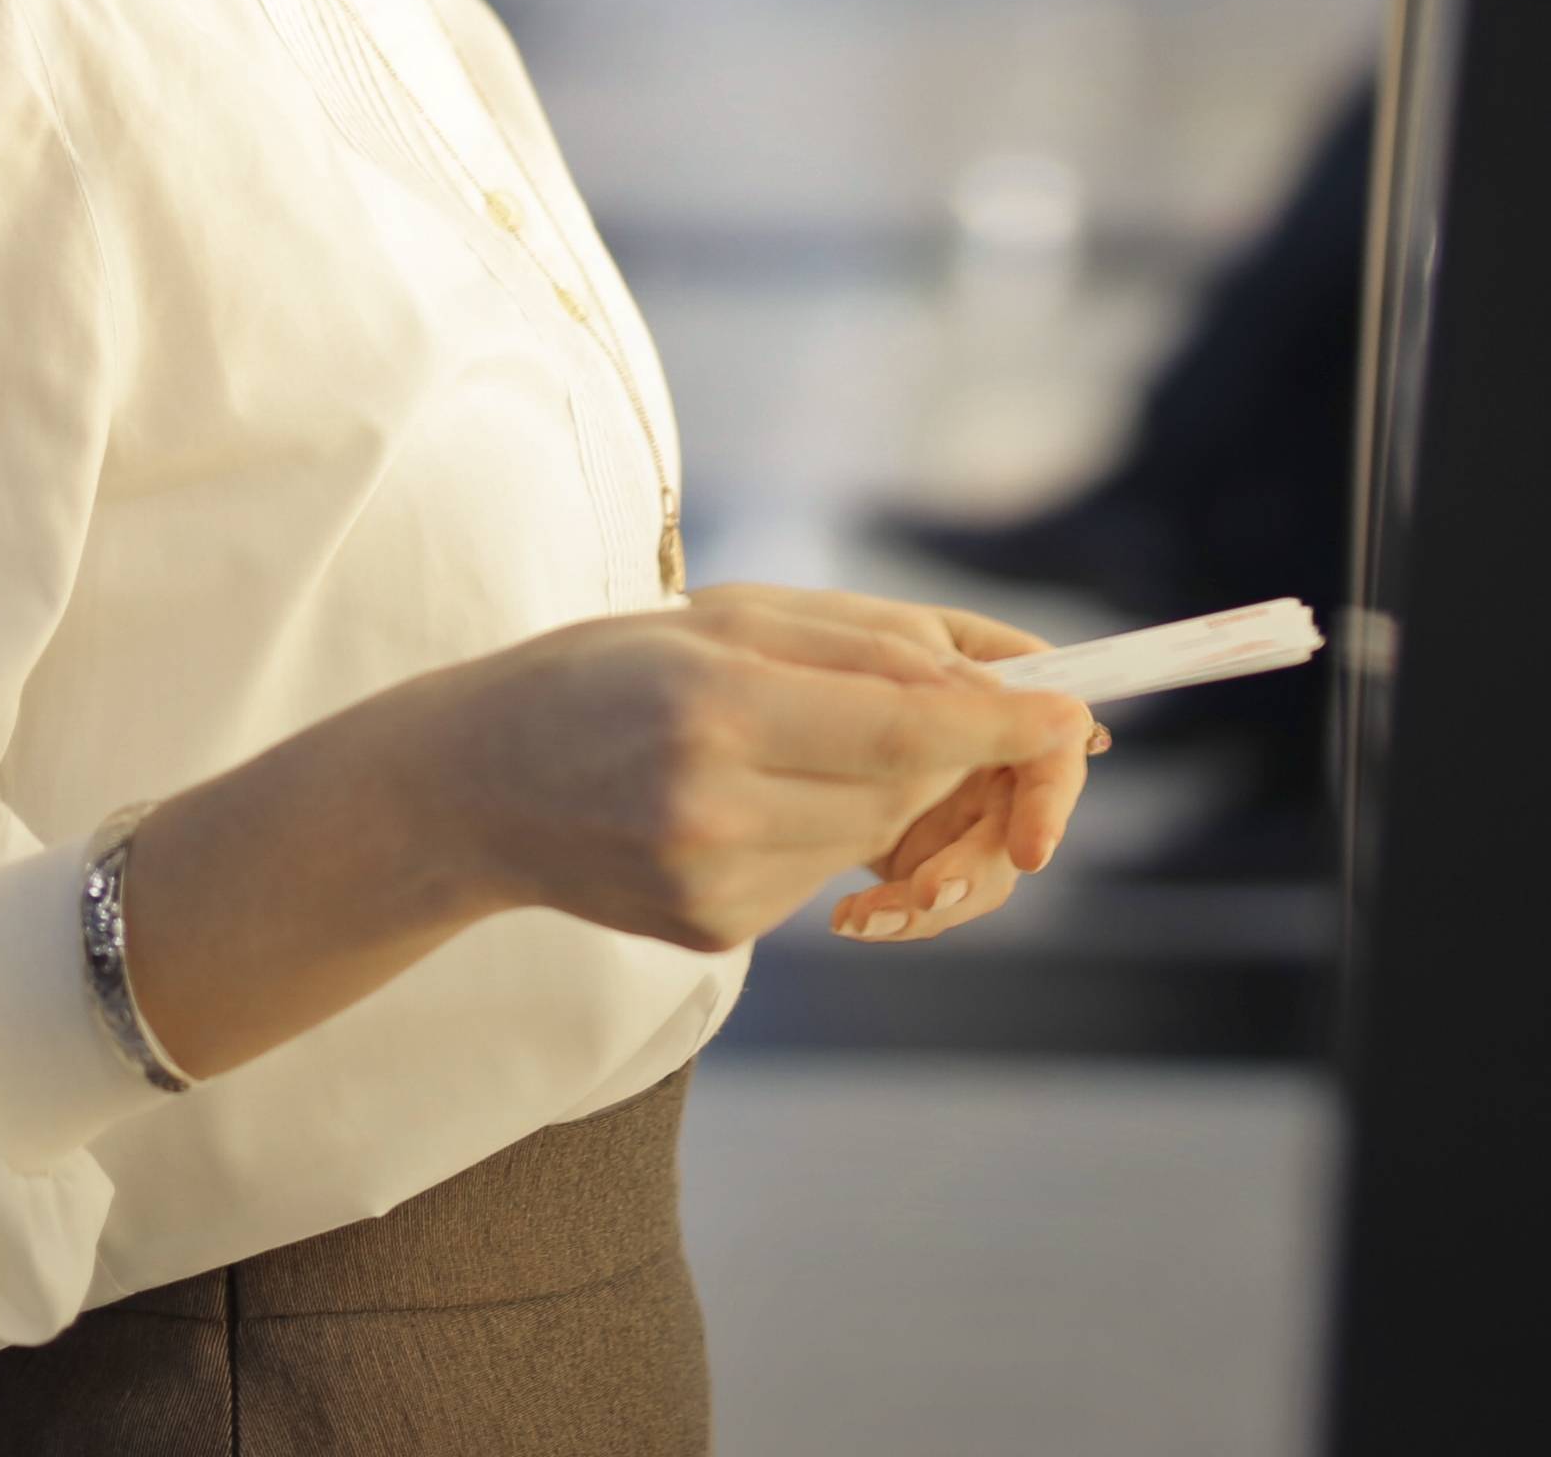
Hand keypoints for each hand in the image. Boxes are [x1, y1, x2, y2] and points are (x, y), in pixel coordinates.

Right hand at [433, 586, 1097, 955]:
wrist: (475, 782)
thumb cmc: (606, 671)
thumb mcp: (727, 617)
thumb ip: (870, 648)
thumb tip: (1008, 690)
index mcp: (716, 706)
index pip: (906, 730)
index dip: (1004, 727)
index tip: (1075, 715)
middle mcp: (714, 809)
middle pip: (904, 790)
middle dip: (944, 749)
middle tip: (943, 707)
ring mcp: (711, 886)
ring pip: (872, 836)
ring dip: (879, 787)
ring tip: (791, 739)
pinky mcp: (712, 934)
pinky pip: (820, 875)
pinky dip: (818, 829)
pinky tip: (742, 797)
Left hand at [815, 600, 1099, 944]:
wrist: (756, 710)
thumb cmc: (830, 654)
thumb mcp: (882, 649)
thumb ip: (940, 678)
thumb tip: (1015, 707)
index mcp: (1002, 701)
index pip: (1053, 748)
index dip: (1049, 798)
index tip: (1030, 850)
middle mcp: (989, 762)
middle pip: (1017, 830)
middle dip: (976, 870)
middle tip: (930, 895)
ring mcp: (953, 814)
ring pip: (973, 878)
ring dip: (929, 905)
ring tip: (864, 917)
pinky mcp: (911, 856)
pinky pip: (920, 900)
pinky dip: (891, 914)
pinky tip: (849, 918)